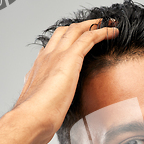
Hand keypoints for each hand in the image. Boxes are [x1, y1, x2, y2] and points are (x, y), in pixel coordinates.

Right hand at [14, 19, 118, 143]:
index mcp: (39, 68)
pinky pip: (89, 38)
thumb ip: (46, 104)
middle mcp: (47, 57)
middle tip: (95, 26)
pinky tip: (112, 32)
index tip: (77, 42)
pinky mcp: (71, 59)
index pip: (53, 47)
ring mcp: (58, 56)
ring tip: (106, 24)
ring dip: (93, 25)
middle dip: (80, 26)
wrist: (32, 118)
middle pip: (63, 32)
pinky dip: (102, 32)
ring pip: (76, 30)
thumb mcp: (41, 107)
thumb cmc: (36, 119)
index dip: (66, 41)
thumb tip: (50, 113)